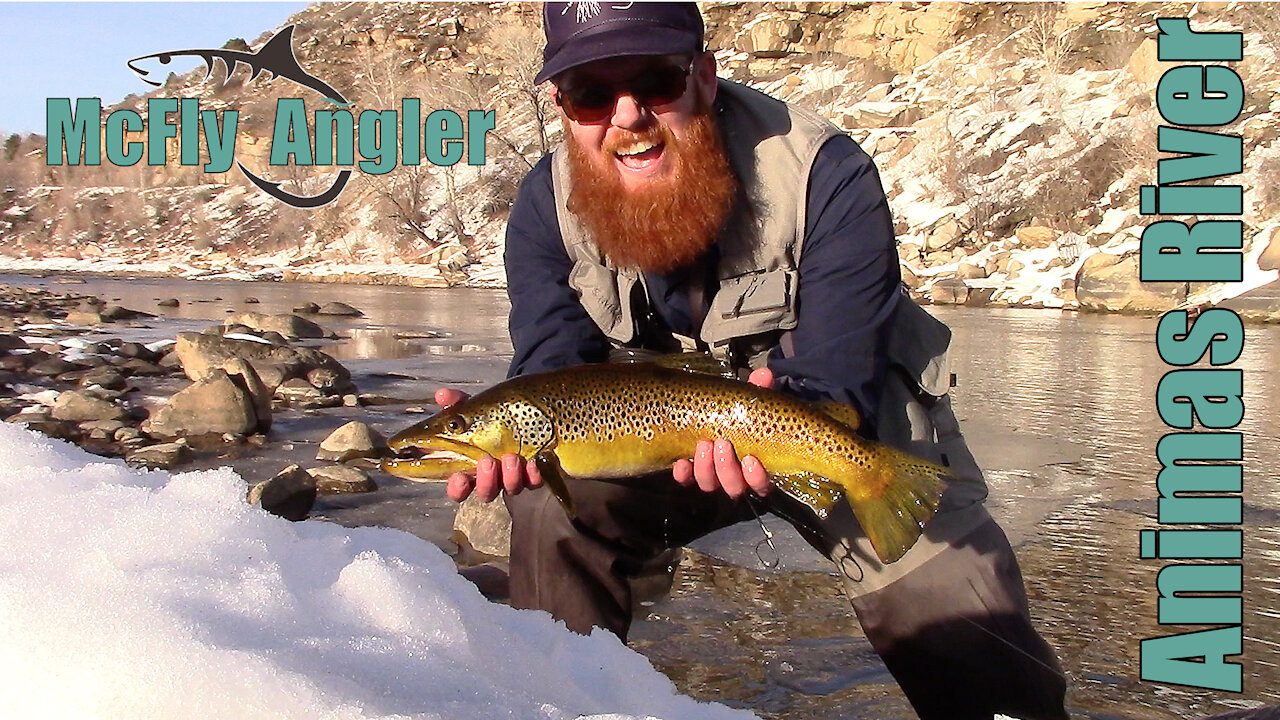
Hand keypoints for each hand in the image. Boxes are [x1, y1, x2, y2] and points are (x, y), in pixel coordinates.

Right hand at [436, 387, 542, 502]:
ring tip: (511, 456)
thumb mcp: (474, 407)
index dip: (458, 488)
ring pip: (511, 488)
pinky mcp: (536, 472)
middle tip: (487, 461)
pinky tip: (533, 461)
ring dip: (510, 475)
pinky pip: (536, 480)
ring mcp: (516, 475)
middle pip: (486, 492)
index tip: (459, 478)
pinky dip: (533, 472)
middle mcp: (494, 476)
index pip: (460, 488)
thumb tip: (441, 395)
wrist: (528, 409)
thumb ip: (457, 403)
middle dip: (486, 481)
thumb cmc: (494, 414)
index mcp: (472, 465)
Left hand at [671, 367, 773, 499]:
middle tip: (721, 443)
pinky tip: (680, 462)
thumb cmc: (739, 412)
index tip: (751, 459)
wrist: (716, 412)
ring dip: (706, 468)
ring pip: (709, 484)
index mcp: (755, 466)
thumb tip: (764, 374)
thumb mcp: (751, 401)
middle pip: (733, 487)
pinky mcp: (690, 471)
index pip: (761, 485)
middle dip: (726, 468)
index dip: (757, 478)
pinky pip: (685, 480)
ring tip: (703, 444)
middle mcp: (734, 476)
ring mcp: (711, 475)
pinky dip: (683, 474)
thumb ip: (759, 390)